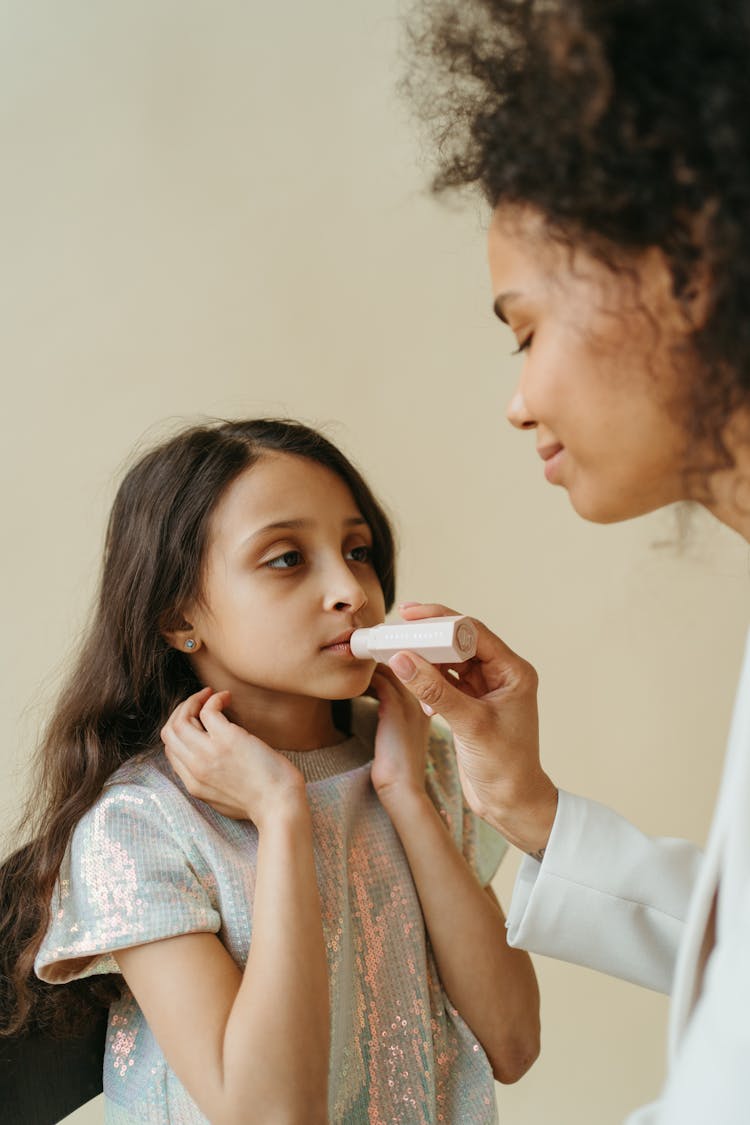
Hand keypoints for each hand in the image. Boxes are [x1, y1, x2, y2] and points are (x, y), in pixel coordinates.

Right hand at [160, 687, 307, 826]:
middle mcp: (195, 769)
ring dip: (193, 701)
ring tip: (210, 696)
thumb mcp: (225, 800)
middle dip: (181, 711)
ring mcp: (209, 754)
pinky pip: (208, 710)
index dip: (182, 731)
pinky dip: (214, 699)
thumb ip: (212, 782)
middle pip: (169, 733)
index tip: (198, 720)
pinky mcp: (227, 740)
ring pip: (180, 720)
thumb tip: (212, 762)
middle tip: (200, 702)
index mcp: (194, 785)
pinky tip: (226, 698)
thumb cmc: (264, 803)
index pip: (171, 750)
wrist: (281, 807)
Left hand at [368, 667, 430, 806]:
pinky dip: (366, 678)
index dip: (394, 663)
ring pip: (391, 669)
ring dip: (372, 666)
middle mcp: (423, 700)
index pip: (413, 671)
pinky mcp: (396, 709)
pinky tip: (353, 682)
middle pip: (404, 665)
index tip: (374, 662)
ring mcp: (412, 703)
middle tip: (362, 657)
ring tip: (355, 666)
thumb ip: (393, 715)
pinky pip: (379, 680)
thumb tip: (376, 699)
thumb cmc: (397, 765)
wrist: (402, 789)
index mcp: (427, 706)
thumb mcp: (400, 734)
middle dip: (382, 659)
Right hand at [387, 604, 557, 854]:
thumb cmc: (505, 767)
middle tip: (397, 630)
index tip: (410, 615)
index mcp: (513, 672)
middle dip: (428, 637)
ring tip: (396, 652)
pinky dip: (427, 681)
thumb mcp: (469, 725)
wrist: (511, 804)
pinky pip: (444, 682)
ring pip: (449, 662)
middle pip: (458, 643)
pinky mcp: (470, 706)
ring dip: (424, 659)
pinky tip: (414, 688)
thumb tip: (403, 659)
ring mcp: (485, 690)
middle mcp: (501, 676)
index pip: (473, 632)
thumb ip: (435, 690)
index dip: (441, 620)